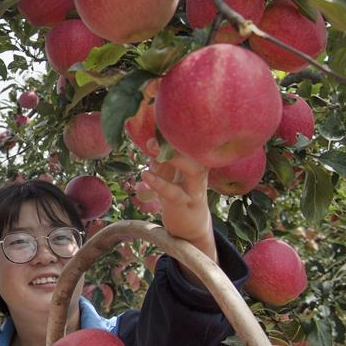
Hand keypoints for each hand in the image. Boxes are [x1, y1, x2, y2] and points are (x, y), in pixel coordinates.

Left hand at [140, 138, 217, 264]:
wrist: (189, 226)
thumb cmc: (178, 194)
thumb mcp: (168, 175)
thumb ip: (160, 160)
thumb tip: (150, 141)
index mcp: (196, 162)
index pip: (191, 142)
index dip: (177, 130)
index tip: (160, 118)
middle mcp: (200, 172)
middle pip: (198, 152)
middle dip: (178, 141)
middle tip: (157, 134)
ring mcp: (195, 189)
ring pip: (193, 170)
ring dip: (174, 159)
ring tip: (153, 149)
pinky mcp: (186, 205)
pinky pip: (174, 193)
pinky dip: (159, 183)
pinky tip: (145, 175)